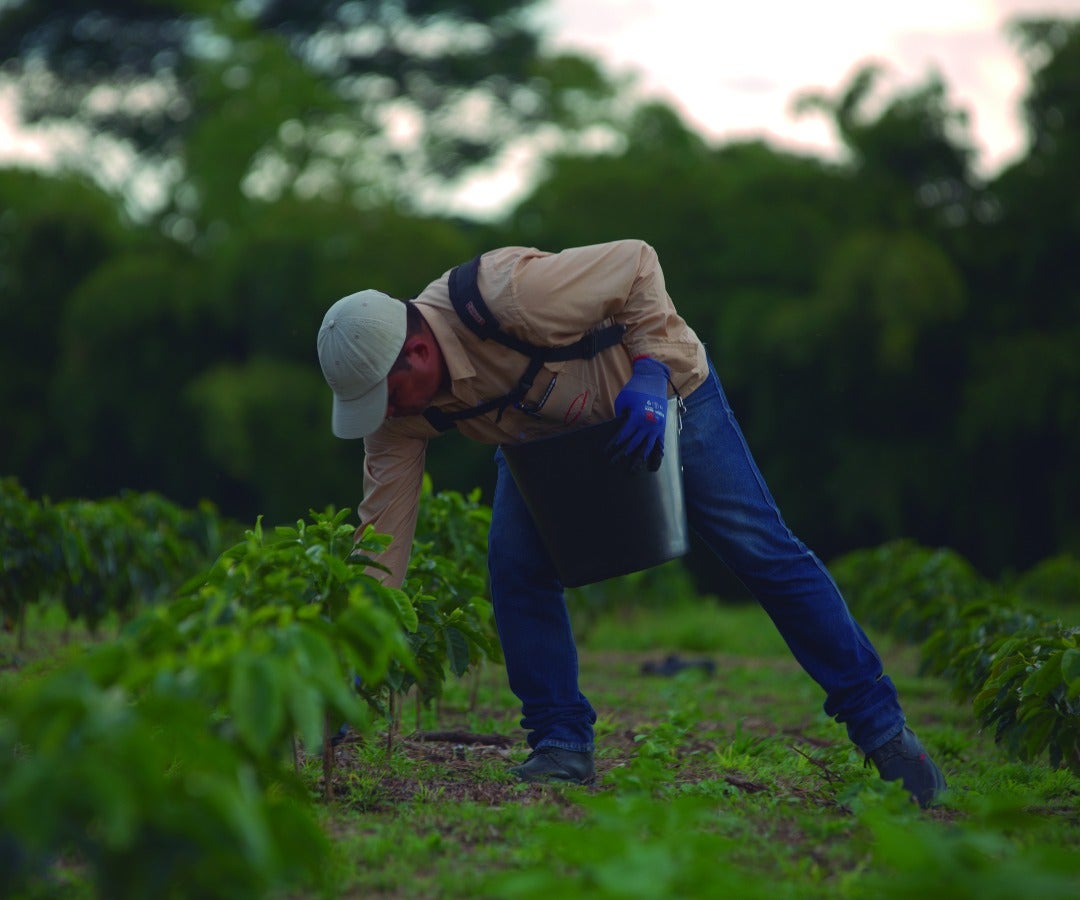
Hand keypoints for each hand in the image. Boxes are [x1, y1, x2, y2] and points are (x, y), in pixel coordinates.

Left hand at [607, 356, 669, 470]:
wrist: (653, 379)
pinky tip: (653, 465)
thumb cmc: (635, 389)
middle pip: (633, 444)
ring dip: (639, 460)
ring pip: (647, 448)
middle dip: (622, 455)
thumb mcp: (622, 401)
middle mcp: (648, 424)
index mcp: (637, 417)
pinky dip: (657, 455)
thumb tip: (620, 431)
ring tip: (633, 470)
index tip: (606, 453)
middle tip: (612, 463)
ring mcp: (657, 427)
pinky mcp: (662, 427)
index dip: (613, 445)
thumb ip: (621, 417)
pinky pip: (660, 444)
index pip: (623, 436)